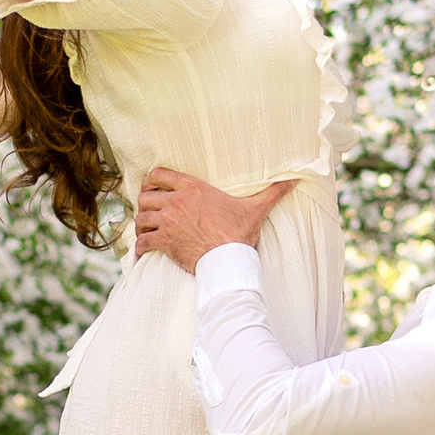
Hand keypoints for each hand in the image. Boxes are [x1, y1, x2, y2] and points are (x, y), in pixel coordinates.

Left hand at [133, 166, 292, 269]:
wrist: (229, 260)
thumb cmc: (240, 233)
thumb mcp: (256, 208)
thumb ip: (272, 191)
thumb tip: (293, 180)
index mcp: (193, 187)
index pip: (159, 174)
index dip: (151, 181)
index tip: (152, 188)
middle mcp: (176, 201)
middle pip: (145, 196)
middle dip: (146, 204)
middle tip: (150, 213)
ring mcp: (167, 221)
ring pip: (141, 218)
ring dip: (142, 225)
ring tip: (148, 230)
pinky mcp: (163, 241)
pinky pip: (142, 241)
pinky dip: (141, 247)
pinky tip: (144, 251)